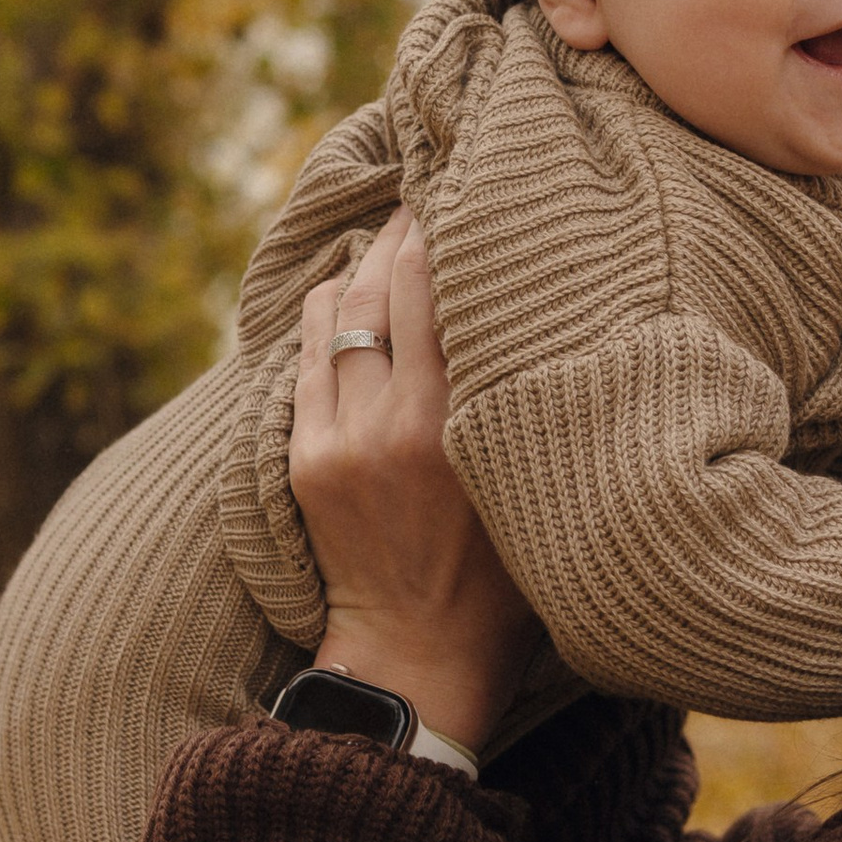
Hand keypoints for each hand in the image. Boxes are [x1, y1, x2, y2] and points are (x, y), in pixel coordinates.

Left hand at [288, 212, 543, 757]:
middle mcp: (396, 420)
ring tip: (391, 232)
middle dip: (408, 229)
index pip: (444, 290)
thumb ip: (526, 396)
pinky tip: (346, 288)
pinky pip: (308, 355)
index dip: (451, 229)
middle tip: (430, 186)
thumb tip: (534, 306)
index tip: (470, 185)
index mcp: (462, 422)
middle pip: (389, 285)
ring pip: (342, 311)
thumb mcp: (536, 476)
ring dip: (364, 263)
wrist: (421, 655)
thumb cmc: (510, 574)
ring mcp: (341, 437)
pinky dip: (328, 311)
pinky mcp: (306, 457)